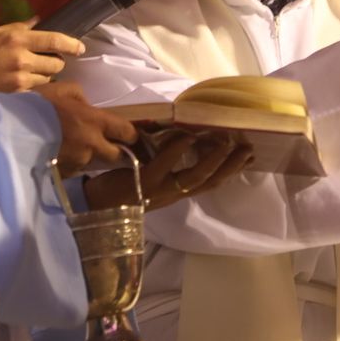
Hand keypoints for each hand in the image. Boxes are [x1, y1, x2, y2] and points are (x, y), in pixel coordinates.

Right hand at [0, 19, 83, 94]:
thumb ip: (17, 28)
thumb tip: (37, 21)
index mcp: (17, 39)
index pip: (54, 39)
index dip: (72, 44)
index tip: (80, 47)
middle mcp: (22, 59)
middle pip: (57, 62)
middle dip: (55, 61)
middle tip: (46, 60)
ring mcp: (21, 79)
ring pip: (48, 78)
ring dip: (44, 75)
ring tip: (29, 73)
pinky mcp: (17, 95)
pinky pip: (37, 91)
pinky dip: (35, 87)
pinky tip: (23, 84)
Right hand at [40, 83, 137, 176]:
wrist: (11, 130)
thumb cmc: (37, 106)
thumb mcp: (61, 90)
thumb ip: (80, 97)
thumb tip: (87, 105)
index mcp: (94, 121)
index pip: (127, 132)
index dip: (131, 135)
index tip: (130, 135)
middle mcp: (91, 145)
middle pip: (116, 156)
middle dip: (114, 152)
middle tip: (107, 146)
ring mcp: (77, 162)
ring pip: (92, 162)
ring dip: (87, 156)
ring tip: (72, 148)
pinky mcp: (64, 174)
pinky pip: (73, 169)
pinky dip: (70, 163)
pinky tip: (59, 155)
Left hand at [83, 131, 251, 209]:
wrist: (90, 205)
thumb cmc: (117, 188)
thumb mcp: (147, 179)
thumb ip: (165, 166)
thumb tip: (182, 142)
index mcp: (173, 193)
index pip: (209, 183)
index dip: (230, 171)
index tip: (249, 158)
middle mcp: (171, 195)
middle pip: (210, 182)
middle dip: (231, 166)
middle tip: (249, 148)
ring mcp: (159, 190)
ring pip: (194, 177)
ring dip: (214, 160)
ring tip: (228, 142)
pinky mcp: (143, 182)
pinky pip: (166, 165)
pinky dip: (179, 149)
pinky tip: (189, 135)